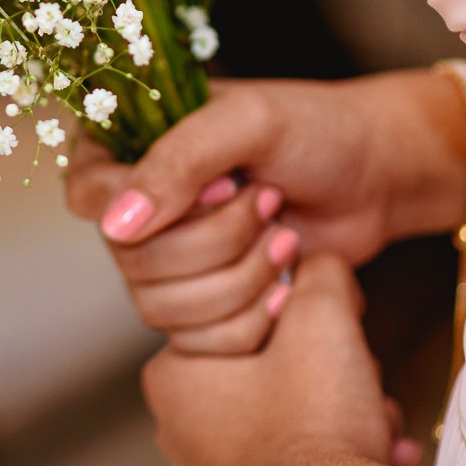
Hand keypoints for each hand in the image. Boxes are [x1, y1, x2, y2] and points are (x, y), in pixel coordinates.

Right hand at [65, 69, 465, 352]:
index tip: (223, 185)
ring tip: (284, 237)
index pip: (88, 194)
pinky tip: (284, 285)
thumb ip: (178, 162)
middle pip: (131, 261)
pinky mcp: (202, 305)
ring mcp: (166, 260)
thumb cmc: (317, 130)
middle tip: (269, 203)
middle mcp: (134, 205)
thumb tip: (115, 225)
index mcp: (125, 145)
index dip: (153, 205)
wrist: (377, 177)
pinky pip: (195, 342)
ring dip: (239, 279)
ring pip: (160, 308)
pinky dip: (249, 320)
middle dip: (217, 242)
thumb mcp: (249, 123)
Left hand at [142, 254, 424, 465]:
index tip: (328, 317)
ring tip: (370, 419)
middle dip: (333, 367)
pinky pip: (314, 456)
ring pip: (302, 411)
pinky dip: (351, 449)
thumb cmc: (312, 428)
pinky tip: (380, 450)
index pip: (239, 311)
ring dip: (350, 408)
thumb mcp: (321, 318)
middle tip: (355, 373)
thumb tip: (323, 264)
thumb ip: (321, 272)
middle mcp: (187, 430)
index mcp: (174, 377)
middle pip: (276, 364)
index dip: (296, 308)